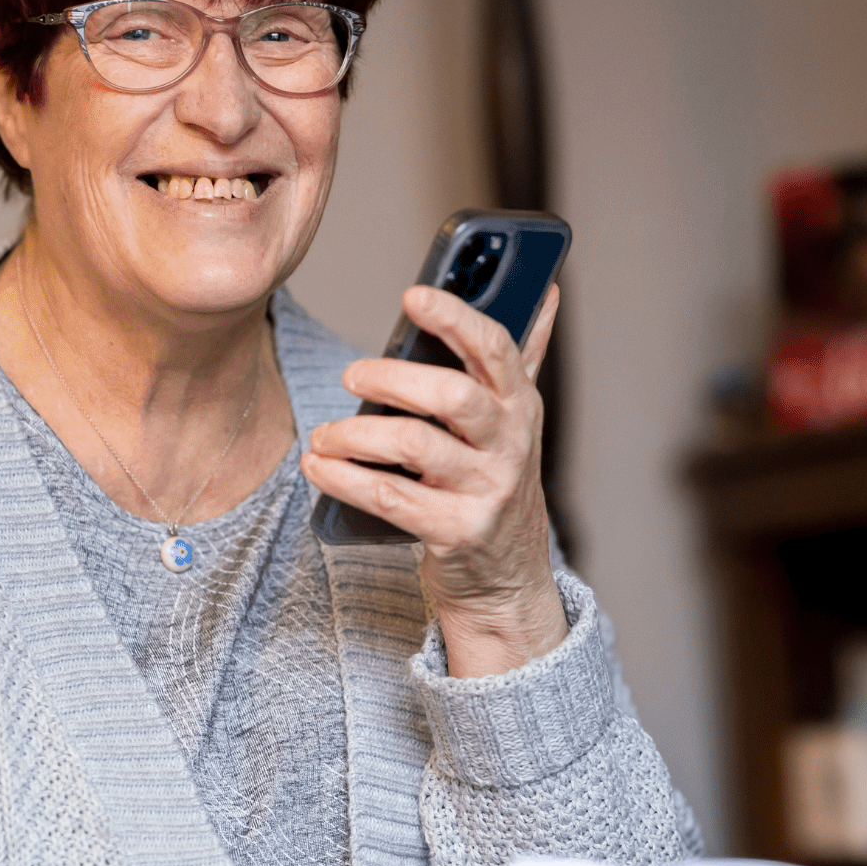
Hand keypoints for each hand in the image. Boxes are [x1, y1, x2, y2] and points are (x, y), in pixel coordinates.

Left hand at [302, 284, 567, 677]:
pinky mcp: (455, 532)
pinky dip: (344, 480)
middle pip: (452, 396)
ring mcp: (485, 491)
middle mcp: (510, 445)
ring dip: (355, 435)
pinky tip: (318, 467)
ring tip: (322, 435)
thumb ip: (526, 355)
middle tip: (351, 375)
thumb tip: (548, 289)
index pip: (494, 349)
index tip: (413, 296)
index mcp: (520, 405)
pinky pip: (390, 498)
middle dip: (393, 379)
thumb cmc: (497, 481)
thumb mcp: (518, 419)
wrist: (507, 577)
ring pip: (415, 446)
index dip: (454, 318)